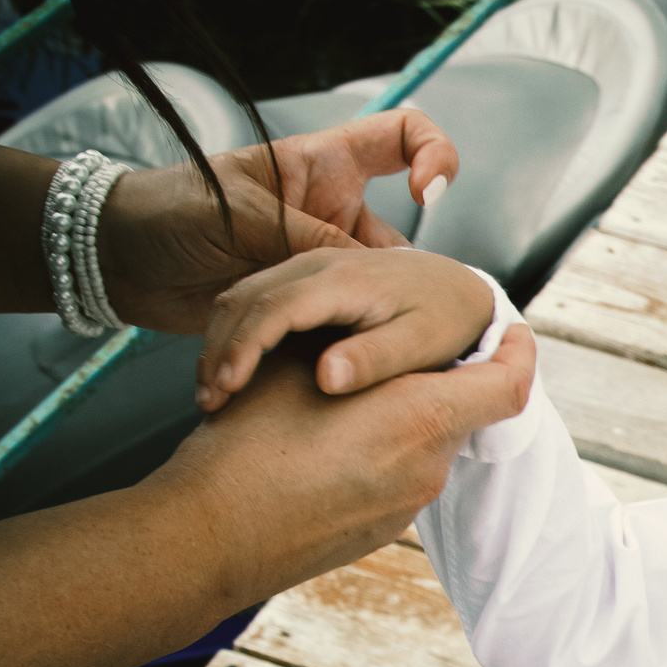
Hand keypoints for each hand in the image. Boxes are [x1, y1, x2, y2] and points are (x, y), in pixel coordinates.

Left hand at [99, 109, 460, 333]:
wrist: (114, 262)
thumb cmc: (165, 211)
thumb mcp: (238, 214)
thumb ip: (301, 238)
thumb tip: (365, 269)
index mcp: (321, 165)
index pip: (402, 136)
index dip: (432, 153)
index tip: (425, 194)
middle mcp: (329, 213)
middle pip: (397, 240)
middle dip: (399, 281)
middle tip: (386, 316)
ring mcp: (316, 262)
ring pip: (370, 295)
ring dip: (363, 327)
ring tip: (344, 352)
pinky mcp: (299, 307)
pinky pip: (335, 327)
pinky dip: (333, 349)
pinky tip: (318, 368)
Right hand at [154, 322, 534, 605]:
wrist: (209, 538)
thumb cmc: (247, 444)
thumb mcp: (295, 367)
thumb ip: (353, 352)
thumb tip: (366, 341)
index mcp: (421, 417)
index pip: (507, 383)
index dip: (518, 351)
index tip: (513, 330)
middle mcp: (426, 467)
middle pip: (457, 411)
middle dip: (431, 381)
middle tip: (389, 356)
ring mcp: (404, 508)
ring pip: (420, 446)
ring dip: (394, 419)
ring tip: (335, 404)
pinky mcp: (377, 533)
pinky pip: (391, 480)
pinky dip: (371, 455)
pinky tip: (318, 448)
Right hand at [193, 246, 496, 412]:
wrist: (458, 286)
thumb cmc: (446, 319)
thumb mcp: (421, 343)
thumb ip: (376, 358)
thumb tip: (326, 378)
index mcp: (346, 279)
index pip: (276, 307)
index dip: (245, 347)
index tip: (226, 389)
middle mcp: (319, 263)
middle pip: (246, 298)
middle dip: (219, 349)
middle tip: (208, 403)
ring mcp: (307, 267)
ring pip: (241, 296)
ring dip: (219, 343)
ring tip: (212, 396)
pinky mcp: (303, 279)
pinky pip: (252, 299)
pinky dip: (233, 335)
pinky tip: (230, 376)